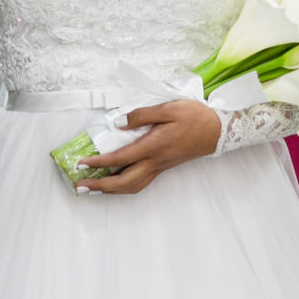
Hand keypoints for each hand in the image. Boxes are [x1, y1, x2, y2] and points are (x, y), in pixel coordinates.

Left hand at [75, 99, 222, 194]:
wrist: (217, 131)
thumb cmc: (194, 117)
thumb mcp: (168, 108)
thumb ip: (142, 115)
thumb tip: (119, 123)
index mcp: (154, 146)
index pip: (120, 159)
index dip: (99, 163)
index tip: (82, 164)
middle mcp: (155, 161)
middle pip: (123, 182)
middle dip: (100, 186)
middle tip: (80, 185)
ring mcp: (160, 167)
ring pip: (132, 186)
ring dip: (110, 190)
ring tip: (93, 188)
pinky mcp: (163, 168)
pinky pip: (140, 182)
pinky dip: (124, 186)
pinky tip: (115, 182)